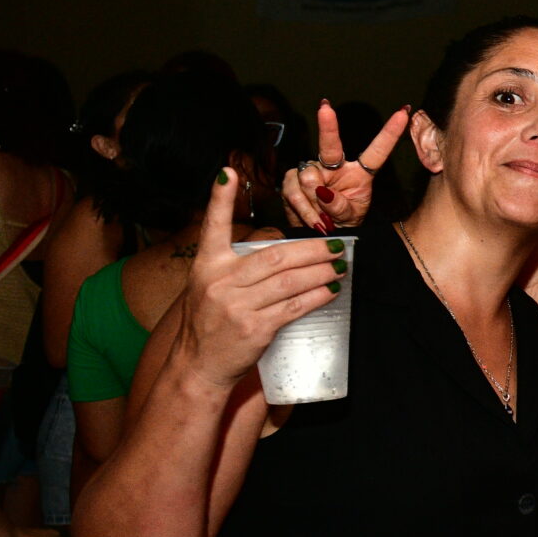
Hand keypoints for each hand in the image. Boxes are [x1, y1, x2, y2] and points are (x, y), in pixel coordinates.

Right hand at [173, 169, 345, 389]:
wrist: (198, 364)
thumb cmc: (210, 321)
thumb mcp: (209, 285)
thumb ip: (236, 264)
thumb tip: (282, 249)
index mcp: (207, 265)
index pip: (212, 226)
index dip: (221, 199)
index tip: (228, 172)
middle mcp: (220, 281)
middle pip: (275, 256)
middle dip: (311, 249)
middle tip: (335, 243)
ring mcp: (237, 306)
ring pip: (289, 280)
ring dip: (321, 271)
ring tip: (340, 265)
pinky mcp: (255, 328)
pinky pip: (294, 306)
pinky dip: (317, 296)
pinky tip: (331, 290)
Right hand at [280, 100, 405, 232]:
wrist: (320, 233)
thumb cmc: (343, 221)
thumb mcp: (350, 217)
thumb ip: (340, 207)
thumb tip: (324, 193)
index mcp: (359, 173)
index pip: (376, 152)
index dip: (390, 133)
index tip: (403, 114)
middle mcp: (335, 166)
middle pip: (331, 145)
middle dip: (328, 126)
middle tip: (326, 109)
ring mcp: (312, 169)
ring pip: (309, 178)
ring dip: (313, 204)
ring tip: (321, 218)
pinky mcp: (292, 177)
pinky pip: (294, 191)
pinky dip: (302, 209)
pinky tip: (309, 216)